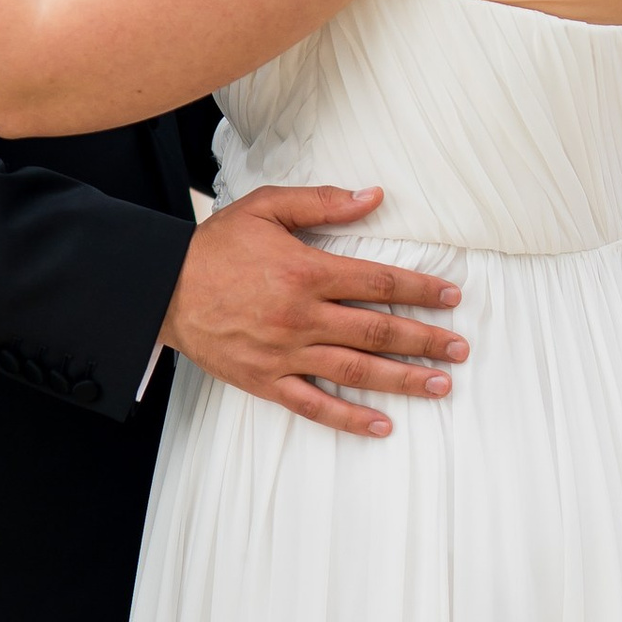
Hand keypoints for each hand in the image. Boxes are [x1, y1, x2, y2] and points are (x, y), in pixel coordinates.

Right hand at [160, 185, 467, 438]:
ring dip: (403, 380)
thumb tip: (374, 196)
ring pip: (356, 370)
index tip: (451, 298)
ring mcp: (285, 353)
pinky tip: (382, 425)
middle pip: (378, 330)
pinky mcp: (265, 381)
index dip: (420, 289)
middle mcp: (302, 317)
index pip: (379, 281)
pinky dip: (349, 418)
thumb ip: (323, 203)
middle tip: (460, 349)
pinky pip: (314, 405)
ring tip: (440, 385)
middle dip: (425, 340)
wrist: (162, 288)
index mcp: (307, 271)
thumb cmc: (216, 245)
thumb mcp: (267, 208)